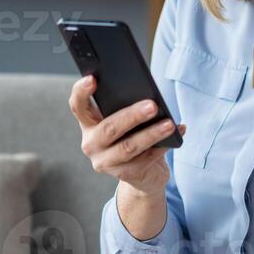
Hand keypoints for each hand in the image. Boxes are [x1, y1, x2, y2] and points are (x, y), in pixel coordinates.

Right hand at [68, 75, 186, 194]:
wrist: (144, 174)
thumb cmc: (135, 136)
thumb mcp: (128, 121)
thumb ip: (128, 108)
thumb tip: (150, 97)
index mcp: (89, 124)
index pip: (78, 106)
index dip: (81, 92)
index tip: (92, 78)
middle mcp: (91, 144)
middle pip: (108, 128)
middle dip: (132, 116)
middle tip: (152, 105)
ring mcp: (105, 162)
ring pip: (128, 147)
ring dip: (151, 134)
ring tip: (169, 124)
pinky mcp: (123, 175)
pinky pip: (144, 160)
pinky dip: (161, 148)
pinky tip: (175, 137)